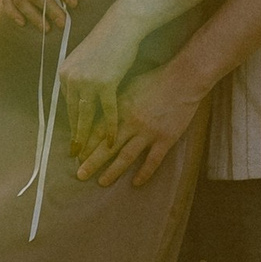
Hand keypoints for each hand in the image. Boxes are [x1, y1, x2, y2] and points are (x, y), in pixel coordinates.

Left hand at [54, 8, 145, 157]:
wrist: (121, 26)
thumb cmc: (106, 42)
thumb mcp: (85, 59)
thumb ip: (79, 77)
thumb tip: (79, 96)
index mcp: (64, 73)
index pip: (68, 104)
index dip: (73, 122)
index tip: (75, 137)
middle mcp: (71, 78)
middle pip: (73, 113)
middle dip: (75, 136)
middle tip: (76, 154)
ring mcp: (87, 81)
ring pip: (86, 116)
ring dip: (87, 138)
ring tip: (87, 155)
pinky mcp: (106, 83)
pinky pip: (108, 111)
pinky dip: (110, 128)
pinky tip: (112, 141)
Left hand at [70, 57, 199, 187]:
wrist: (184, 79)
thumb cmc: (156, 78)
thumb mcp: (129, 85)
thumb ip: (115, 100)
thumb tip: (98, 109)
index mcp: (120, 107)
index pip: (98, 130)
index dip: (86, 144)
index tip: (76, 156)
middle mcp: (131, 122)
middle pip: (108, 146)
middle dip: (92, 162)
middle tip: (80, 175)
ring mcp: (149, 132)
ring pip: (126, 156)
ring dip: (113, 171)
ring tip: (101, 182)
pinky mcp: (165, 138)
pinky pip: (153, 160)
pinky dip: (144, 173)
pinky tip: (135, 183)